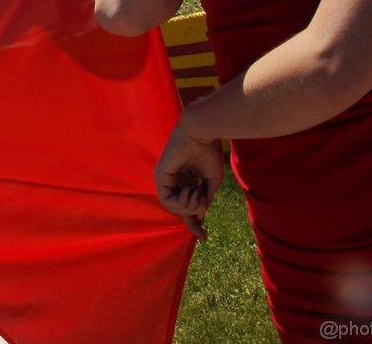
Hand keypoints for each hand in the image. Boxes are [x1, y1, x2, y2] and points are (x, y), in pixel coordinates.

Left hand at [154, 123, 223, 241]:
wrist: (202, 134)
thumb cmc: (208, 152)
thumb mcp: (211, 181)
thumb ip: (205, 199)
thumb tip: (200, 216)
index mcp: (186, 181)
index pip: (186, 207)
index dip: (194, 224)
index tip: (204, 238)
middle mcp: (175, 182)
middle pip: (181, 211)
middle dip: (195, 210)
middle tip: (202, 195)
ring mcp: (166, 179)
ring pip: (173, 208)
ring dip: (189, 206)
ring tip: (196, 191)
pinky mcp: (160, 176)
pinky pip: (167, 201)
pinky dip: (180, 202)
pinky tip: (189, 190)